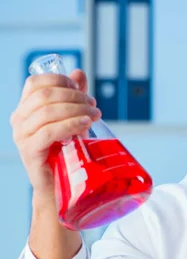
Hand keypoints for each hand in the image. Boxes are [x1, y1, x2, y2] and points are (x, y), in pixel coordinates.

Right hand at [10, 70, 101, 204]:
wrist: (61, 185)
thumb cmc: (67, 151)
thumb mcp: (73, 119)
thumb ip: (74, 96)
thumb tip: (79, 72)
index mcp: (26, 109)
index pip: (36, 83)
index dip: (60, 80)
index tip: (81, 89)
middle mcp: (19, 120)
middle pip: (45, 95)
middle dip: (74, 96)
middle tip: (94, 105)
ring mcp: (22, 136)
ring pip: (48, 112)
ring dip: (76, 109)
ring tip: (94, 115)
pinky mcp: (30, 151)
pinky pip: (48, 132)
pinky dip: (70, 124)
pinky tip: (85, 124)